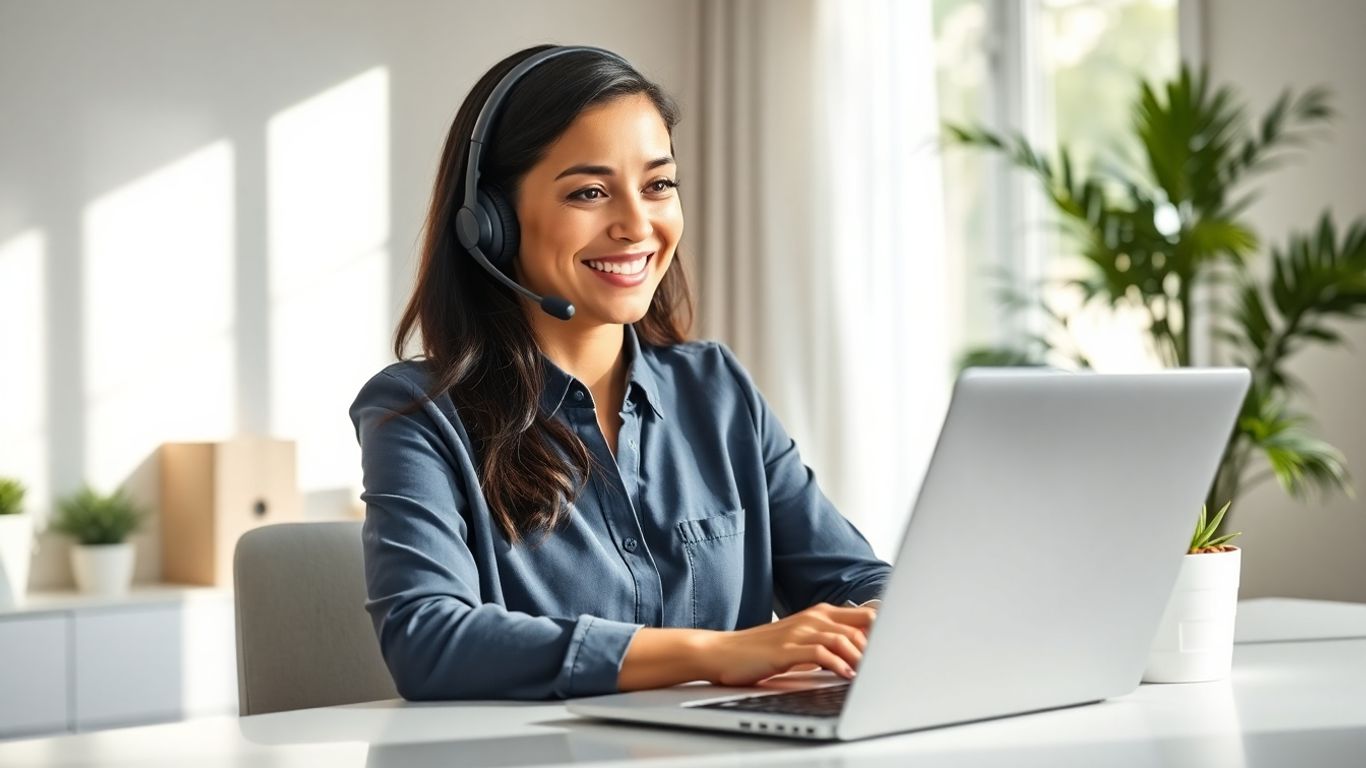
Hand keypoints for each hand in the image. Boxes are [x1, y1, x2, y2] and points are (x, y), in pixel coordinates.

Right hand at [697, 603, 875, 685]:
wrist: (724, 652)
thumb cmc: (763, 650)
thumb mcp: (801, 642)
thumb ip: (829, 643)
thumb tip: (862, 656)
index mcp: (819, 614)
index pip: (864, 617)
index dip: (883, 634)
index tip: (895, 652)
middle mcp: (812, 618)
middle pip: (859, 627)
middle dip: (877, 650)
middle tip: (886, 669)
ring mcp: (799, 632)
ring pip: (843, 639)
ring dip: (860, 658)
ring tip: (869, 675)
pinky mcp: (786, 649)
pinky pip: (820, 653)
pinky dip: (837, 664)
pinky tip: (845, 676)